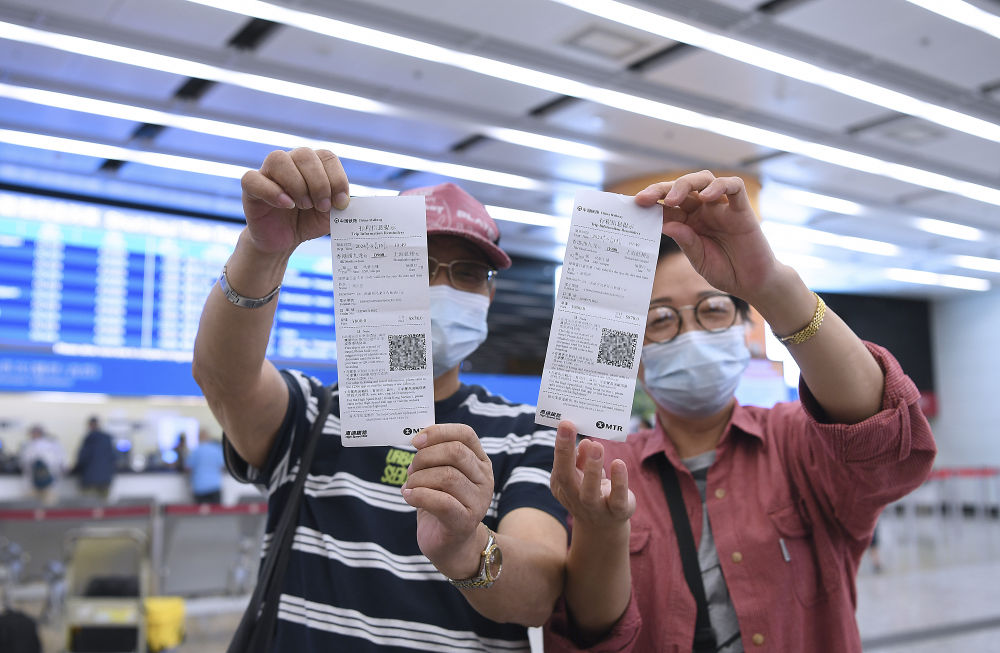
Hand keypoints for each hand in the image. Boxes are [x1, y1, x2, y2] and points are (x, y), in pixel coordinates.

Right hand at [240, 148, 349, 255]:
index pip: (327, 156)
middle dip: (318, 184)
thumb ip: (340, 204)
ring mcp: (268, 172)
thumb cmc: (308, 221)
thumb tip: (347, 199)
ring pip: (279, 160)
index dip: (337, 179)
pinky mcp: (250, 187)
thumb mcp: (330, 215)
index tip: (340, 203)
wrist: (285, 240)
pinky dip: (272, 191)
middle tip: (321, 206)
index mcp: (313, 164)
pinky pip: (253, 178)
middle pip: (305, 155)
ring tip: (303, 206)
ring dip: (297, 184)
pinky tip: (286, 204)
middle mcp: (290, 162)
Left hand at [401, 424, 493, 578]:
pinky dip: (419, 495)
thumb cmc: (441, 504)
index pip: (465, 434)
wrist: (451, 545)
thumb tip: (417, 439)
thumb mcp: (440, 475)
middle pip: (455, 452)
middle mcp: (484, 479)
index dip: (438, 432)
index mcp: (479, 462)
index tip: (416, 441)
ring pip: (447, 476)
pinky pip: (441, 501)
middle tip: (411, 470)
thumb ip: (434, 456)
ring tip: (409, 487)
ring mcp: (478, 501)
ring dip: (419, 479)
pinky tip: (408, 497)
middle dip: (425, 457)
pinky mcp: (465, 521)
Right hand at [549, 421, 633, 530]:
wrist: (603, 524)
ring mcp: (594, 507)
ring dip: (592, 468)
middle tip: (570, 426)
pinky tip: (618, 463)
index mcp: (562, 485)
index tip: (565, 423)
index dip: (561, 444)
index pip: (559, 465)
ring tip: (596, 445)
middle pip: (566, 477)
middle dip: (566, 452)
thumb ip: (582, 458)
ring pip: (589, 491)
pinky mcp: (616, 511)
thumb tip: (586, 443)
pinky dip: (619, 482)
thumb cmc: (590, 489)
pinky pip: (617, 499)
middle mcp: (574, 497)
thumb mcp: (583, 473)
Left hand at [635, 170, 780, 301]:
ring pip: (704, 180)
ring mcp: (722, 208)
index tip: (633, 204)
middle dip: (662, 189)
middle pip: (682, 187)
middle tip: (645, 199)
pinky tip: (707, 196)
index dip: (651, 201)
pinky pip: (733, 187)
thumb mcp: (698, 259)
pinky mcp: (742, 210)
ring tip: (673, 199)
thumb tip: (665, 224)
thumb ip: (685, 241)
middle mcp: (704, 210)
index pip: (667, 204)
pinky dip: (720, 186)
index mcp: (689, 221)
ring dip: (686, 184)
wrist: (752, 283)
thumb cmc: (724, 270)